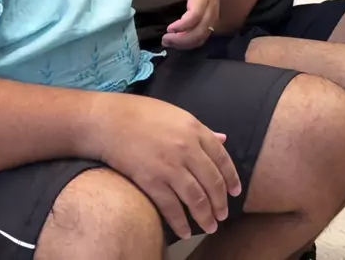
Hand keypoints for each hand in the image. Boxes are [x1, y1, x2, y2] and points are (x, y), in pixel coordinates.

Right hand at [91, 94, 241, 239]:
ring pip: (196, 198)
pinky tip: (185, 231)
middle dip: (220, 202)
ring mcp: (169, 166)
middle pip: (212, 182)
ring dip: (206, 216)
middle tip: (223, 215)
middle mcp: (186, 149)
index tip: (235, 192)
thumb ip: (201, 130)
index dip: (232, 178)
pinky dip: (181, 223)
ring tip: (210, 226)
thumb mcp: (177, 114)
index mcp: (194, 129)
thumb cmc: (142, 113)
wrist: (110, 121)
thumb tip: (224, 139)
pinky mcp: (151, 181)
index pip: (222, 158)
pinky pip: (171, 208)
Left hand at [151, 0, 218, 48]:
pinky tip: (179, 40)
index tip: (169, 29)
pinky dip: (192, 41)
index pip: (197, 13)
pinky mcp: (212, 17)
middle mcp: (212, 4)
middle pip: (202, 29)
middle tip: (165, 39)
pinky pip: (205, 34)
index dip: (183, 25)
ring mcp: (214, 12)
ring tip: (168, 42)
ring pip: (204, 34)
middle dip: (183, 39)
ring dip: (187, 42)